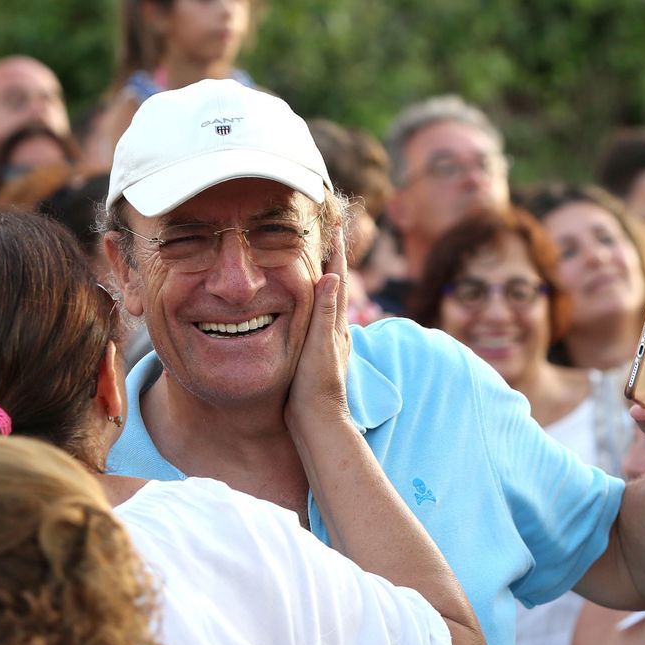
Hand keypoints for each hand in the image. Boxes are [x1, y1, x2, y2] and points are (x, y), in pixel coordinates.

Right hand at [286, 244, 352, 434]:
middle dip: (332, 257)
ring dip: (324, 277)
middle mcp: (336, 328)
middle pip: (335, 284)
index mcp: (336, 323)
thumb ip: (326, 312)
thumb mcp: (320, 345)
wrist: (317, 420)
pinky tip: (306, 304)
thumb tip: (334, 275)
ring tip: (317, 259)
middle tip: (328, 232)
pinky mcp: (318, 352)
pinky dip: (313, 301)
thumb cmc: (316, 385)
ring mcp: (329, 340)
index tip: (334, 223)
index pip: (338, 277)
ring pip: (327, 300)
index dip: (336, 250)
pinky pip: (317, 316)